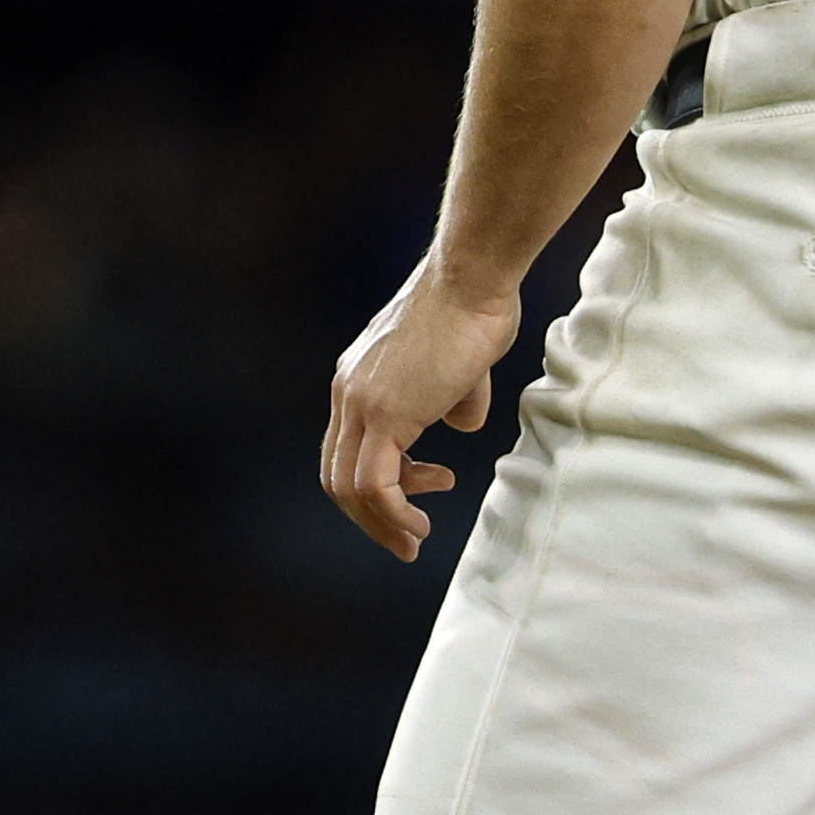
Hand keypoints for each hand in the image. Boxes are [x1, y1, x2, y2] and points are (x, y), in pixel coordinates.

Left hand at [322, 253, 526, 561]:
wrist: (473, 275)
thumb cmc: (478, 305)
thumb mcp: (462, 364)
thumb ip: (455, 397)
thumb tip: (463, 424)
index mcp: (358, 378)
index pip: (346, 449)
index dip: (377, 483)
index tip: (425, 489)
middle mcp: (348, 391)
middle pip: (336, 475)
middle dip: (370, 517)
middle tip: (407, 539)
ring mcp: (361, 402)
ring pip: (348, 487)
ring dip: (380, 524)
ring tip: (415, 538)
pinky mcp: (383, 413)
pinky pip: (373, 485)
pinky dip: (393, 513)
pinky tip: (420, 521)